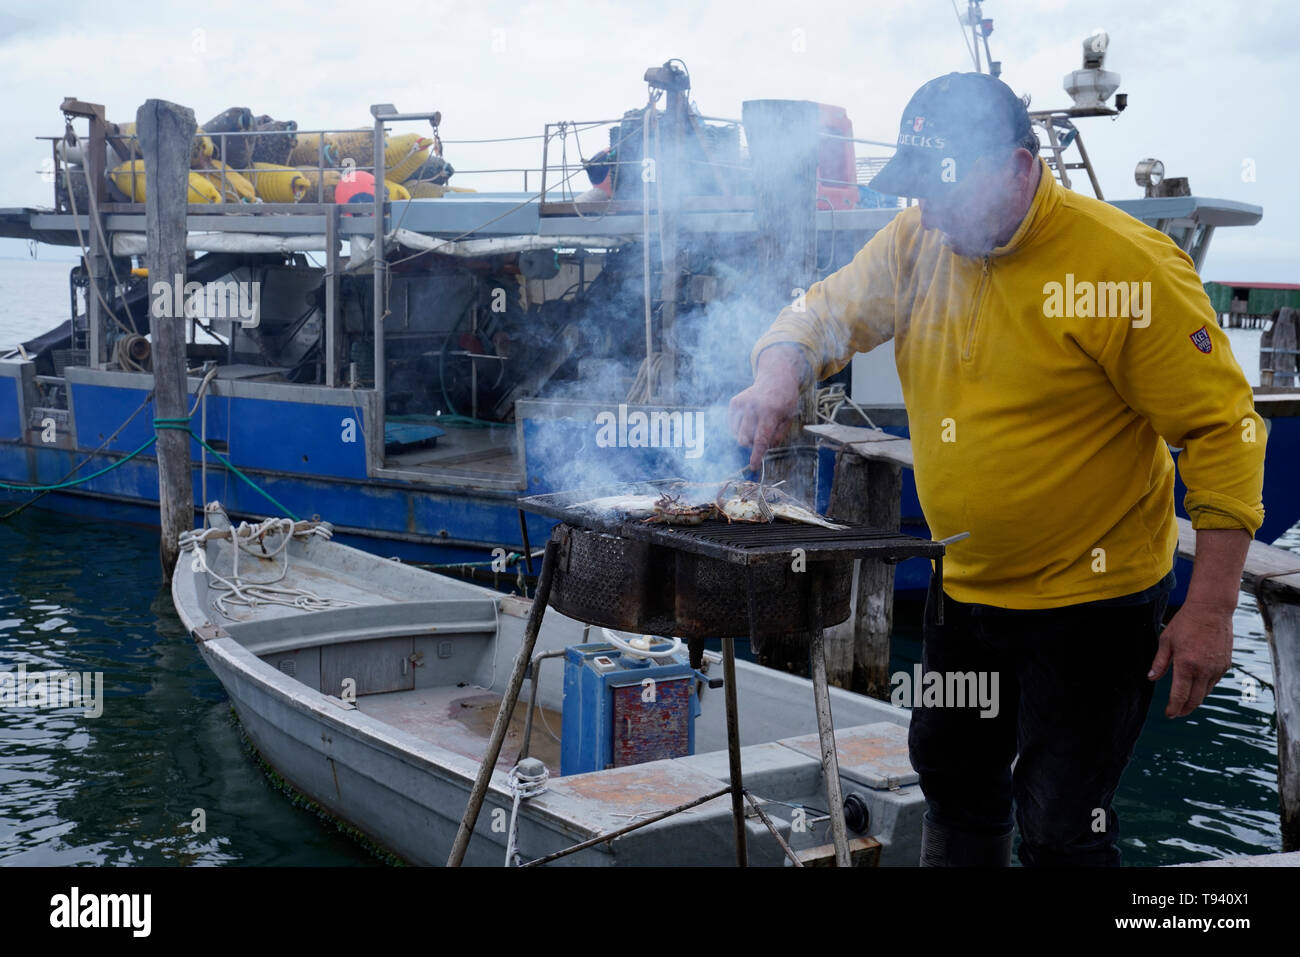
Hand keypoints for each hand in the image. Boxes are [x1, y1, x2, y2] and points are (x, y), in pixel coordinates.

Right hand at [727, 346, 806, 470]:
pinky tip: (750, 419)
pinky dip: (740, 428)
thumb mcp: (789, 418)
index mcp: (770, 412)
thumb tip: (764, 449)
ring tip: (757, 425)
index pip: (761, 439)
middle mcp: (753, 407)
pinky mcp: (734, 402)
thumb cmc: (785, 400)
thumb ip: (777, 436)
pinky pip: (732, 425)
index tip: (753, 467)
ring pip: (737, 434)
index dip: (757, 455)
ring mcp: (742, 403)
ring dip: (746, 436)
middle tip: (761, 437)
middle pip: (744, 439)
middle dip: (751, 444)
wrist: (776, 377)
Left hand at [1147, 600, 1233, 717]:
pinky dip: (1205, 688)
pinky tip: (1197, 686)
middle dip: (1185, 709)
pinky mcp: (1226, 665)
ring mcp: (1217, 668)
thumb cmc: (1185, 623)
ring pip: (1206, 692)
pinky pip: (1214, 682)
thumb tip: (1151, 678)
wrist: (1211, 611)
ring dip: (1195, 700)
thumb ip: (1159, 663)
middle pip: (1195, 699)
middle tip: (1177, 713)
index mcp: (1186, 664)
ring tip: (1185, 702)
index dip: (1174, 708)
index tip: (1169, 714)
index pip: (1180, 695)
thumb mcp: (1166, 641)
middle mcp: (1204, 670)